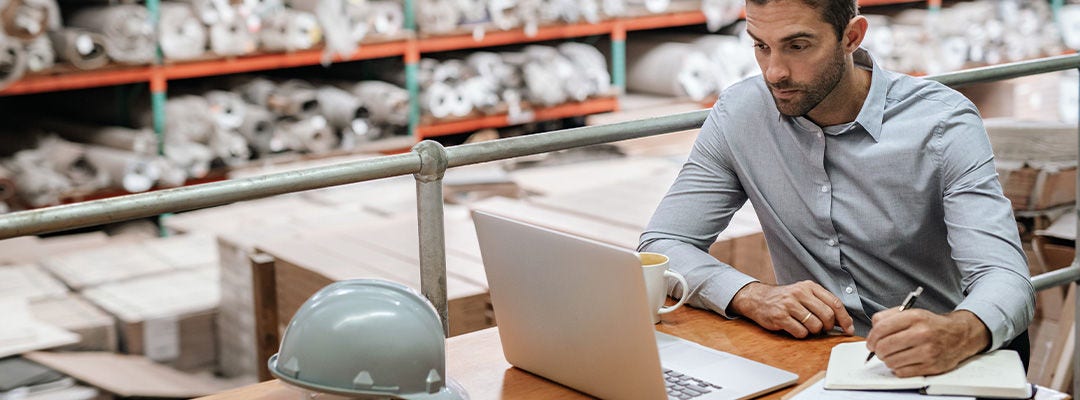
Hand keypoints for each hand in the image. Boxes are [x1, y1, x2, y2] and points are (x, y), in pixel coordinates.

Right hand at [729, 281, 854, 337]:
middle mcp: (800, 293)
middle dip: (828, 326)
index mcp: (809, 286)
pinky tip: (795, 328)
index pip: (834, 303)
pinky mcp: (780, 316)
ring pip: (815, 325)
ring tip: (806, 327)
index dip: (844, 318)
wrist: (758, 299)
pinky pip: (801, 332)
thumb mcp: (803, 293)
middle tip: (822, 328)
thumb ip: (822, 303)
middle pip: (827, 315)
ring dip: (814, 331)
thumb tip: (843, 322)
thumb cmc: (785, 299)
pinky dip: (801, 334)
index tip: (848, 329)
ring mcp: (789, 304)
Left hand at [865, 309, 989, 376]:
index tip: (870, 342)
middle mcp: (922, 333)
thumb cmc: (931, 325)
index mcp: (915, 317)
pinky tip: (903, 361)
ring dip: (887, 360)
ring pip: (891, 361)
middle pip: (884, 347)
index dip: (871, 338)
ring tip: (893, 355)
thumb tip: (872, 329)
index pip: (881, 329)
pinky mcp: (931, 366)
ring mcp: (927, 351)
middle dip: (877, 350)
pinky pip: (902, 372)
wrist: (959, 334)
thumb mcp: (911, 312)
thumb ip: (888, 316)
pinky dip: (898, 368)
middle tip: (879, 350)